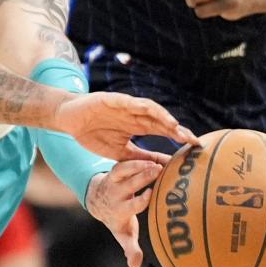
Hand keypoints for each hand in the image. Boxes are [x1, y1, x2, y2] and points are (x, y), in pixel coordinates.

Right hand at [57, 92, 195, 161]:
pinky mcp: (113, 100)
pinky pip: (132, 102)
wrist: (69, 119)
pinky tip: (155, 114)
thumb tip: (161, 167)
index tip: (195, 148)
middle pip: (162, 121)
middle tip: (194, 141)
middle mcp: (136, 115)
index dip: (180, 137)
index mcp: (138, 126)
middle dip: (179, 130)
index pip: (164, 131)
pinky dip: (144, 107)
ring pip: (151, 110)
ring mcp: (126, 106)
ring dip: (164, 118)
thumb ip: (140, 157)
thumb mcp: (120, 152)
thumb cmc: (93, 133)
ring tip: (177, 128)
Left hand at [85, 160, 162, 266]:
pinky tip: (154, 155)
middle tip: (159, 169)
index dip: (140, 200)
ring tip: (157, 160)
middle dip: (142, 177)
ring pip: (123, 170)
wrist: (98, 201)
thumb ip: (130, 248)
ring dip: (138, 164)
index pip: (130, 205)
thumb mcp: (123, 235)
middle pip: (128, 184)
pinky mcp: (115, 170)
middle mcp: (115, 194)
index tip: (150, 194)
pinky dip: (136, 158)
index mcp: (119, 210)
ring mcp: (114, 180)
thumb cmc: (117, 220)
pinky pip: (124, 162)